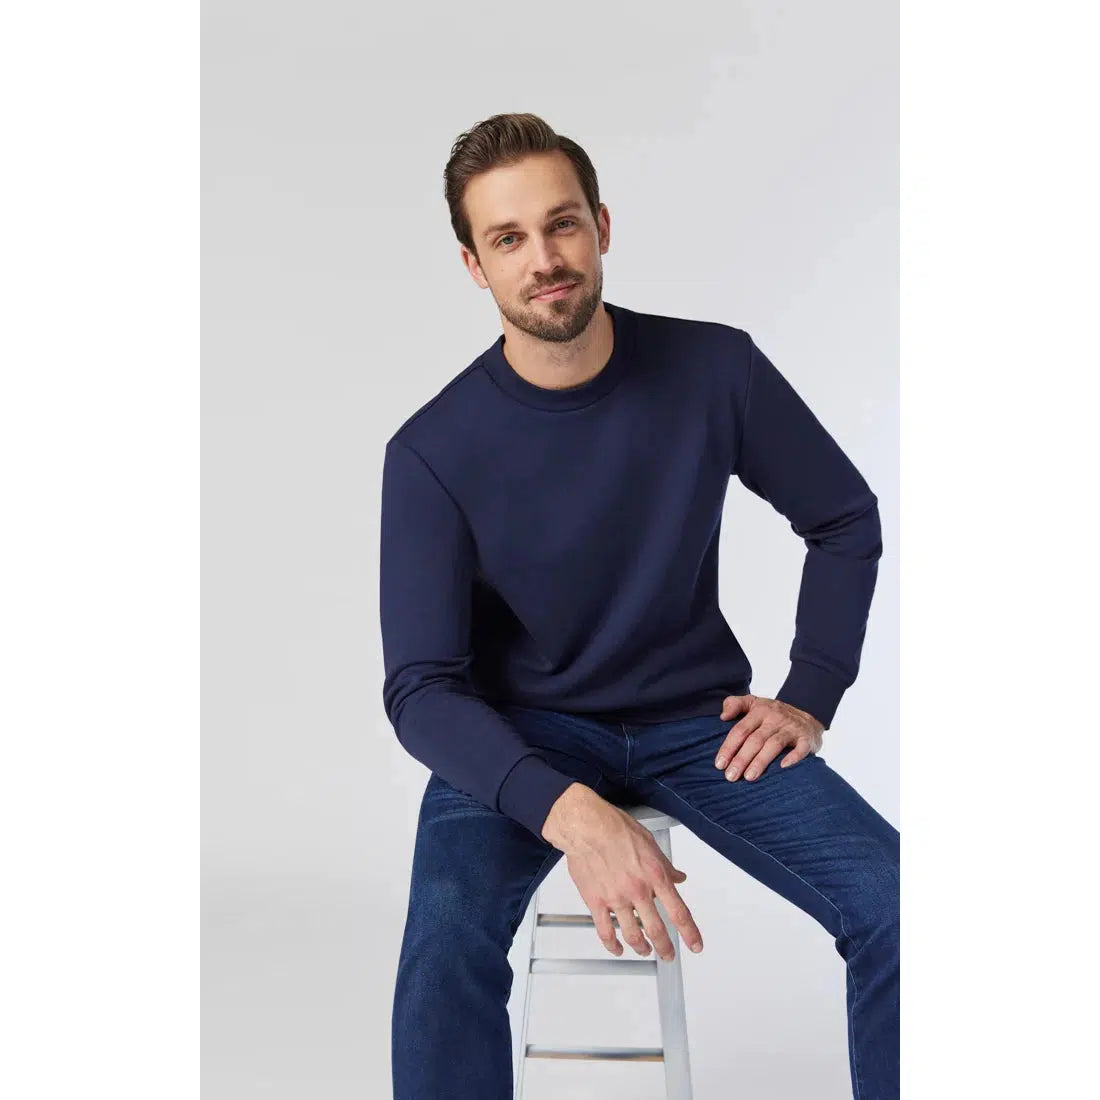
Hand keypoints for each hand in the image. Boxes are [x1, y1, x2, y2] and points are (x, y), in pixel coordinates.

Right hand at [555, 797, 703, 960]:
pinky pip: (605, 932)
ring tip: (645, 951)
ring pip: (633, 936)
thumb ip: (666, 864)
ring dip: (642, 948)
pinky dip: (613, 945)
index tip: (695, 944)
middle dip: (666, 948)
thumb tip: (678, 876)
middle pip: (657, 931)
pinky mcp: (596, 902)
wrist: (586, 826)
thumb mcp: (649, 842)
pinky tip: (617, 948)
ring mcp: (616, 899)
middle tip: (668, 955)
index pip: (679, 913)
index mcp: (655, 876)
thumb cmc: (615, 828)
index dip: (690, 934)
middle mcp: (638, 890)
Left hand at [714, 693, 823, 781]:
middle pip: (755, 740)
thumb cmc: (773, 714)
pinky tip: (782, 768)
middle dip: (741, 759)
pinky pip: (801, 748)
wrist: (808, 715)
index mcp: (759, 710)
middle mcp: (775, 718)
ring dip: (760, 761)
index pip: (740, 730)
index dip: (729, 747)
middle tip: (730, 776)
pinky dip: (793, 757)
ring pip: (774, 745)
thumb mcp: (754, 702)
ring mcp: (792, 728)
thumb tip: (723, 716)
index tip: (719, 764)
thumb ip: (735, 704)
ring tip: (749, 777)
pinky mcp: (807, 738)